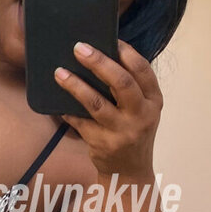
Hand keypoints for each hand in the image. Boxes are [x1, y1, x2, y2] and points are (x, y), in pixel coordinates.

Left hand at [53, 39, 162, 176]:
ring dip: (75, 85)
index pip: (143, 70)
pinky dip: (67, 110)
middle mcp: (141, 115)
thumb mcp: (142, 110)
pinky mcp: (102, 144)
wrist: (130, 173)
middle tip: (79, 48)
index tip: (110, 38)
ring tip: (59, 72)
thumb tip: (102, 55)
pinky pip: (79, 122)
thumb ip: (130, 88)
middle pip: (121, 83)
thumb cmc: (133, 132)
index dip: (126, 52)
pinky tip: (56, 101)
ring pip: (96, 103)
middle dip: (98, 62)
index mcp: (154, 101)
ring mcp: (122, 131)